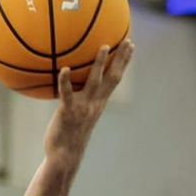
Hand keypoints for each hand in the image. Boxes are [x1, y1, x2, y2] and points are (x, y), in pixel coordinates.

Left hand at [43, 40, 133, 162]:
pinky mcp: (68, 111)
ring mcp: (83, 107)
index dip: (123, 62)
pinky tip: (64, 68)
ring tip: (103, 46)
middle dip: (121, 58)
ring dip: (100, 63)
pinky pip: (67, 93)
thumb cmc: (68, 135)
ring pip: (94, 81)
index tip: (130, 46)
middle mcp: (95, 103)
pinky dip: (65, 81)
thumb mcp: (79, 115)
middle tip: (127, 40)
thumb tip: (74, 87)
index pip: (115, 79)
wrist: (65, 155)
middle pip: (112, 77)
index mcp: (99, 103)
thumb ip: (80, 101)